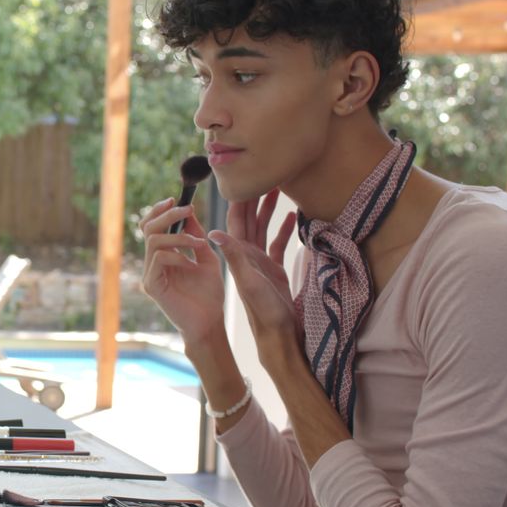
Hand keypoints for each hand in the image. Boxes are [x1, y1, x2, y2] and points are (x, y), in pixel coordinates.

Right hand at [138, 198, 224, 344]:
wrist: (210, 323)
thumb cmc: (210, 295)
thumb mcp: (206, 258)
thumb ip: (195, 237)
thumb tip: (188, 213)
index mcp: (163, 255)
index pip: (152, 226)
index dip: (160, 210)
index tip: (177, 200)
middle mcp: (153, 263)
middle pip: (148, 228)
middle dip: (167, 214)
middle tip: (187, 209)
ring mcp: (150, 274)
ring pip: (153, 240)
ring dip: (178, 236)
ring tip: (198, 243)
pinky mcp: (152, 286)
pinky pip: (159, 259)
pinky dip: (177, 254)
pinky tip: (190, 262)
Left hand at [208, 189, 299, 368]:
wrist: (278, 334)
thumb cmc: (263, 310)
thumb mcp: (248, 281)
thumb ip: (234, 256)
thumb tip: (213, 231)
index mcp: (238, 253)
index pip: (235, 218)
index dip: (238, 197)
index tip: (242, 175)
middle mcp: (246, 254)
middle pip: (249, 218)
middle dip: (254, 196)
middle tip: (264, 172)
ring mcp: (260, 260)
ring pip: (263, 227)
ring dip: (268, 208)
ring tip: (278, 187)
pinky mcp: (274, 269)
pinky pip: (277, 242)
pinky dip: (283, 228)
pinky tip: (293, 215)